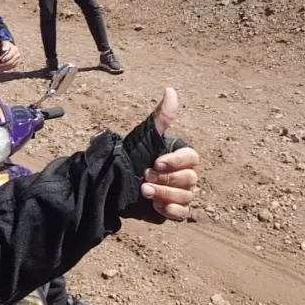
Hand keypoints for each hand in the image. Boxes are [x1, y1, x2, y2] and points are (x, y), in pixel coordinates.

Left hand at [0, 42, 20, 70]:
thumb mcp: (5, 43)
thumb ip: (5, 45)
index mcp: (15, 49)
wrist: (8, 48)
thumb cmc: (5, 45)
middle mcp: (17, 55)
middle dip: (4, 65)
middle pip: (11, 62)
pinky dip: (5, 69)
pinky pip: (11, 68)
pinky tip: (0, 70)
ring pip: (11, 66)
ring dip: (4, 68)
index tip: (1, 60)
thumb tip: (5, 49)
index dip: (6, 58)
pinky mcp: (16, 64)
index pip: (11, 55)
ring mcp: (17, 60)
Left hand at [122, 87, 199, 222]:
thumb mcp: (145, 136)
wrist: (112, 182)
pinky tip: (154, 205)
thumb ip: (161, 117)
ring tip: (144, 191)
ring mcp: (179, 193)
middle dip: (167, 180)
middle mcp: (183, 174)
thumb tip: (171, 91)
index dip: (176, 162)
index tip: (156, 162)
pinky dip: (170, 210)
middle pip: (190, 179)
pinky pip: (181, 214)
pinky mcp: (172, 209)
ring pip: (185, 197)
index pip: (192, 158)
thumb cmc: (131, 155)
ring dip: (164, 194)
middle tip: (145, 177)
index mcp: (179, 156)